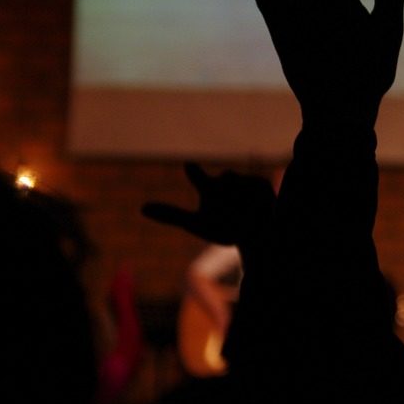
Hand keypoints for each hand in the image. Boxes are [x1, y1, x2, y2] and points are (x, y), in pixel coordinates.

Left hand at [142, 162, 274, 246]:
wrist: (253, 238)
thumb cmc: (224, 229)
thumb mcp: (197, 225)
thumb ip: (171, 214)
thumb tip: (141, 208)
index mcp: (209, 188)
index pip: (199, 177)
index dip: (195, 172)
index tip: (189, 165)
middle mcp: (226, 181)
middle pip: (224, 181)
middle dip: (226, 187)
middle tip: (229, 205)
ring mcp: (245, 182)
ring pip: (239, 187)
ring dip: (238, 202)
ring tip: (240, 217)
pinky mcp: (262, 185)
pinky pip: (255, 192)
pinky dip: (254, 204)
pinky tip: (255, 213)